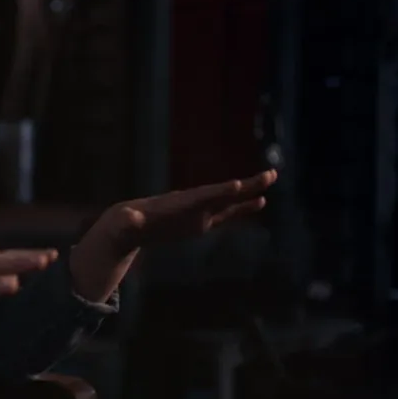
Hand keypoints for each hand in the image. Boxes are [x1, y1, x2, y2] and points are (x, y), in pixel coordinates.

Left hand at [69, 170, 277, 301]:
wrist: (129, 224)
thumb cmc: (126, 224)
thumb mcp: (125, 225)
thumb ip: (128, 222)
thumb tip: (127, 218)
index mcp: (177, 204)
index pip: (201, 197)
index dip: (217, 193)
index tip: (236, 185)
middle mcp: (193, 203)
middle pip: (223, 193)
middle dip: (246, 185)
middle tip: (270, 174)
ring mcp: (200, 211)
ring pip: (230, 202)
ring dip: (251, 192)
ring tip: (272, 178)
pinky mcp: (202, 221)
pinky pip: (227, 215)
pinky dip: (243, 208)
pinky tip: (260, 202)